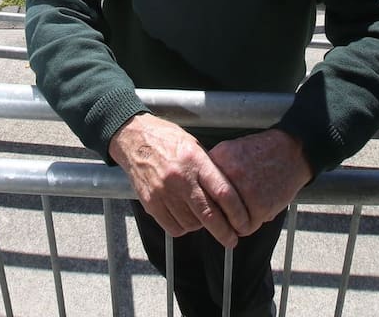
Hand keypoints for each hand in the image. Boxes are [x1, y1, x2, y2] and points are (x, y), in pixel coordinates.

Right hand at [108, 114, 248, 246]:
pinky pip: (173, 227)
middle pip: (209, 215)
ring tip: (203, 219)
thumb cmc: (168, 140)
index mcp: (195, 161)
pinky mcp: (150, 203)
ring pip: (192, 224)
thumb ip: (210, 171)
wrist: (133, 138)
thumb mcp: (195, 147)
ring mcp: (163, 192)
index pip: (223, 193)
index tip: (245, 224)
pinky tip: (186, 219)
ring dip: (202, 227)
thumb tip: (229, 197)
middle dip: (225, 232)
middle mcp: (180, 178)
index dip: (238, 213)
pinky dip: (184, 228)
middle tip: (233, 240)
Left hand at [208, 130, 312, 235]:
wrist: (291, 152)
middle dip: (217, 215)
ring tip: (245, 211)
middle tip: (224, 215)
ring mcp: (244, 190)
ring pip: (228, 221)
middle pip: (212, 207)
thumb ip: (215, 169)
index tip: (210, 206)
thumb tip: (200, 193)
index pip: (200, 190)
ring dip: (235, 222)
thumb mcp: (232, 150)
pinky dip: (250, 223)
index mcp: (218, 159)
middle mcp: (228, 174)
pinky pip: (245, 227)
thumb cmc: (262, 153)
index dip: (205, 201)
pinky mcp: (260, 205)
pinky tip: (258, 209)